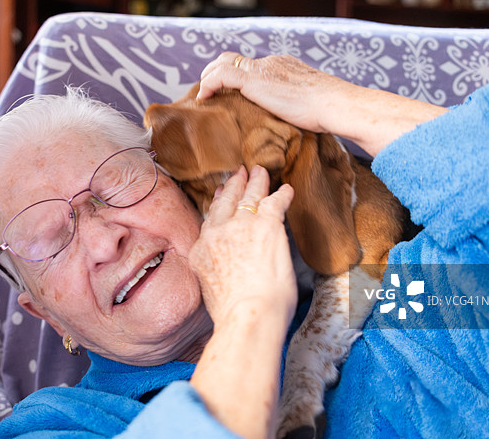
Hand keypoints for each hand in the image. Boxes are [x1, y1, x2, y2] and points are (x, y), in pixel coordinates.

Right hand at [188, 165, 296, 328]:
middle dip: (233, 186)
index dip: (216, 206)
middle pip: (225, 203)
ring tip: (260, 172)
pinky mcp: (266, 226)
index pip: (210, 222)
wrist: (247, 316)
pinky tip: (287, 190)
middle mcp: (216, 234)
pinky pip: (275, 202)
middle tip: (238, 174)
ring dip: (256, 183)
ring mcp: (240, 227)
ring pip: (249, 197)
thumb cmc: (233, 314)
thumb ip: (217, 272)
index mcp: (201, 251)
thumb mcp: (212, 289)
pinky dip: (282, 195)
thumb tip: (230, 273)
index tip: (219, 197)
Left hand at [198, 52, 446, 156]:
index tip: (227, 93)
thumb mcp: (307, 106)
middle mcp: (271, 62)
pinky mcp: (255, 79)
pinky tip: (203, 99)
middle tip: (208, 94)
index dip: (236, 77)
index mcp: (284, 66)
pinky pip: (222, 74)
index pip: (252, 65)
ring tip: (202, 97)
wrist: (335, 104)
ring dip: (208, 78)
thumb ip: (295, 107)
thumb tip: (296, 124)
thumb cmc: (330, 112)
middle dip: (217, 73)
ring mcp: (263, 68)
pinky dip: (209, 84)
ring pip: (223, 62)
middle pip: (234, 59)